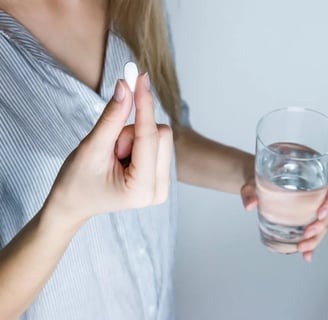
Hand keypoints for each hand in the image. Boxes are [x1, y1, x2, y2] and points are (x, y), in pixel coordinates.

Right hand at [45, 73, 172, 222]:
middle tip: (112, 147)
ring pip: (160, 137)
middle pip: (162, 134)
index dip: (144, 103)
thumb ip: (112, 117)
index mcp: (142, 189)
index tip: (140, 76)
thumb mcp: (92, 148)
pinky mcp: (160, 178)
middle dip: (133, 131)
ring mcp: (162, 185)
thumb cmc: (77, 182)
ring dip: (134, 137)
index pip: (149, 135)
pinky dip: (139, 142)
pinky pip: (157, 144)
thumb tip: (125, 86)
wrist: (74, 203)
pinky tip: (123, 158)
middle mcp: (159, 190)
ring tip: (115, 156)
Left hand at [241, 180, 327, 261]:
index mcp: (307, 182)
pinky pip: (312, 232)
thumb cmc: (258, 182)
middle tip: (307, 234)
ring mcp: (309, 209)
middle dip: (320, 227)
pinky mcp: (304, 219)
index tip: (320, 213)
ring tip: (303, 248)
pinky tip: (306, 255)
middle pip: (325, 213)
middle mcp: (312, 196)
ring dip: (316, 239)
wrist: (256, 186)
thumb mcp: (252, 185)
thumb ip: (250, 193)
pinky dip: (311, 245)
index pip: (326, 192)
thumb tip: (249, 205)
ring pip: (322, 225)